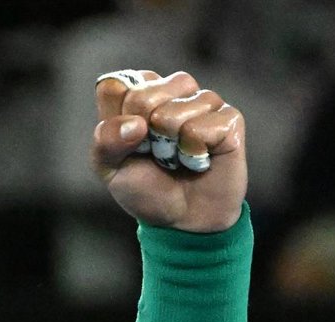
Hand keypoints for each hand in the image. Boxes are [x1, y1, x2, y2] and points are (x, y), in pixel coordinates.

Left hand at [92, 70, 246, 232]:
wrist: (180, 221)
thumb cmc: (145, 188)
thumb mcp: (109, 168)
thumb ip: (105, 141)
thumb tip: (136, 124)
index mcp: (139, 93)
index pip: (113, 87)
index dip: (114, 122)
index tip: (126, 144)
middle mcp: (172, 90)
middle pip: (142, 96)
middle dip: (140, 136)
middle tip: (154, 154)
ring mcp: (203, 101)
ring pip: (172, 112)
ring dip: (168, 147)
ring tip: (176, 157)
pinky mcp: (229, 119)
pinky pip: (201, 128)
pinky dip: (193, 153)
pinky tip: (198, 160)